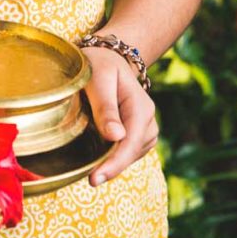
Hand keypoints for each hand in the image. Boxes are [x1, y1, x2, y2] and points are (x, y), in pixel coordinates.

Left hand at [82, 47, 158, 187]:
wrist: (106, 57)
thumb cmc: (100, 64)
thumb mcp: (98, 78)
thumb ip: (105, 107)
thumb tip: (116, 137)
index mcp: (140, 106)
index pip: (130, 143)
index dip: (114, 164)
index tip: (94, 179)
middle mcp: (148, 119)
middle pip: (131, 153)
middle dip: (111, 167)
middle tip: (88, 178)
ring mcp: (145, 128)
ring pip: (130, 155)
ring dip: (112, 162)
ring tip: (90, 161)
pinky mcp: (138, 133)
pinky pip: (127, 151)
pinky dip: (113, 156)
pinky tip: (99, 154)